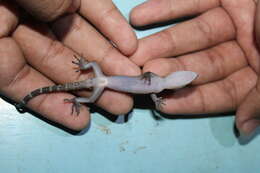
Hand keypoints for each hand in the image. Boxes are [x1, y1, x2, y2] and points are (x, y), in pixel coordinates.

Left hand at [0, 0, 139, 130]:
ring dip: (87, 93)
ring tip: (117, 107)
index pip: (88, 13)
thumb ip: (80, 5)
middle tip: (130, 89)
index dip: (112, 31)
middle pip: (76, 48)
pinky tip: (79, 120)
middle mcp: (34, 18)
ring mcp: (14, 43)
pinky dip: (51, 105)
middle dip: (105, 69)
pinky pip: (25, 87)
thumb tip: (115, 36)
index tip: (132, 50)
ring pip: (56, 71)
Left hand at [130, 0, 258, 134]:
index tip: (163, 105)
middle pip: (199, 63)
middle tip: (146, 74)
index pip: (220, 92)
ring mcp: (230, 20)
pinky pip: (191, 0)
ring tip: (135, 49)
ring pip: (190, 34)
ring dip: (161, 41)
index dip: (192, 100)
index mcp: (258, 72)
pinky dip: (165, 7)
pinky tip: (139, 15)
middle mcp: (241, 48)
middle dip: (171, 70)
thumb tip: (245, 128)